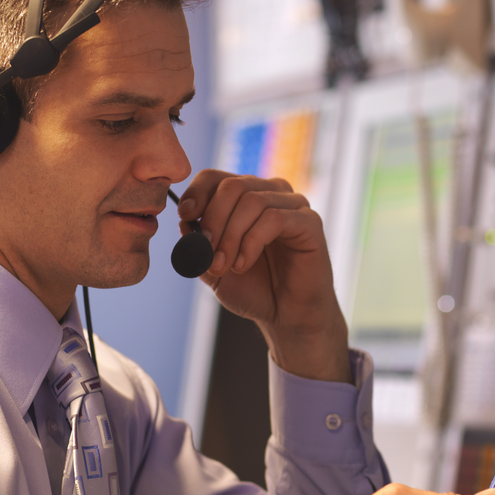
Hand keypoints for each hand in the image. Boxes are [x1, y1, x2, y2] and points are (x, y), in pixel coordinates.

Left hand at [176, 170, 348, 381]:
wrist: (286, 316)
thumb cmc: (254, 289)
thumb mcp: (212, 269)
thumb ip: (197, 245)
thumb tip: (184, 220)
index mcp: (245, 198)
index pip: (217, 178)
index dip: (197, 193)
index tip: (185, 217)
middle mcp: (270, 194)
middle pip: (233, 186)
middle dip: (212, 219)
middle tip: (205, 251)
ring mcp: (293, 206)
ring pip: (252, 201)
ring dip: (230, 236)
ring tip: (224, 266)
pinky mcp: (309, 222)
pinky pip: (275, 219)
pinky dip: (251, 242)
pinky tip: (243, 265)